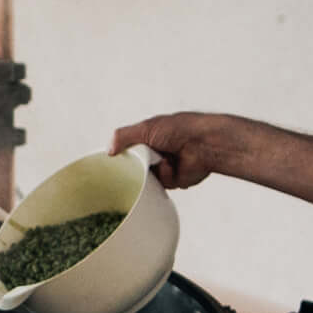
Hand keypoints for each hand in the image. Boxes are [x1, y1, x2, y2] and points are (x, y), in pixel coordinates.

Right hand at [111, 113, 248, 189]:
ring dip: (153, 171)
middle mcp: (156, 154)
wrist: (204, 143)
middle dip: (135, 168)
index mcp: (149, 139)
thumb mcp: (145, 128)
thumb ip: (123, 136)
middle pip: (135, 168)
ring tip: (162, 159)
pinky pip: (162, 184)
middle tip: (133, 165)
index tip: (111, 162)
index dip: (120, 157)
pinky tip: (172, 166)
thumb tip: (108, 150)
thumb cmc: (180, 129)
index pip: (128, 150)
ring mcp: (165, 168)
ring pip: (147, 179)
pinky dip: (166, 175)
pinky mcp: (175, 181)